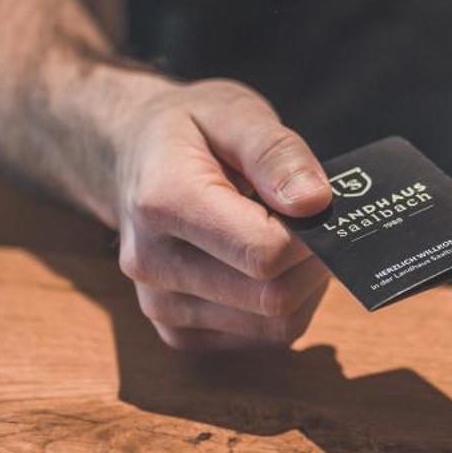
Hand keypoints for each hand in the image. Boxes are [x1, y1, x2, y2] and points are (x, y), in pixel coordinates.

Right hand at [114, 78, 331, 351]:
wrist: (130, 157)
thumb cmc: (187, 130)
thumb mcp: (233, 112)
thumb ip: (275, 152)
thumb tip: (315, 203)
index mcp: (163, 204)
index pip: (264, 252)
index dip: (311, 234)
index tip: (321, 206)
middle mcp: (153, 265)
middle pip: (273, 299)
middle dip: (314, 264)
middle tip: (318, 223)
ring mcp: (160, 307)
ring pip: (274, 328)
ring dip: (304, 288)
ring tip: (292, 239)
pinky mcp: (176, 332)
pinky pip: (260, 340)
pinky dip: (284, 308)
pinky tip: (271, 266)